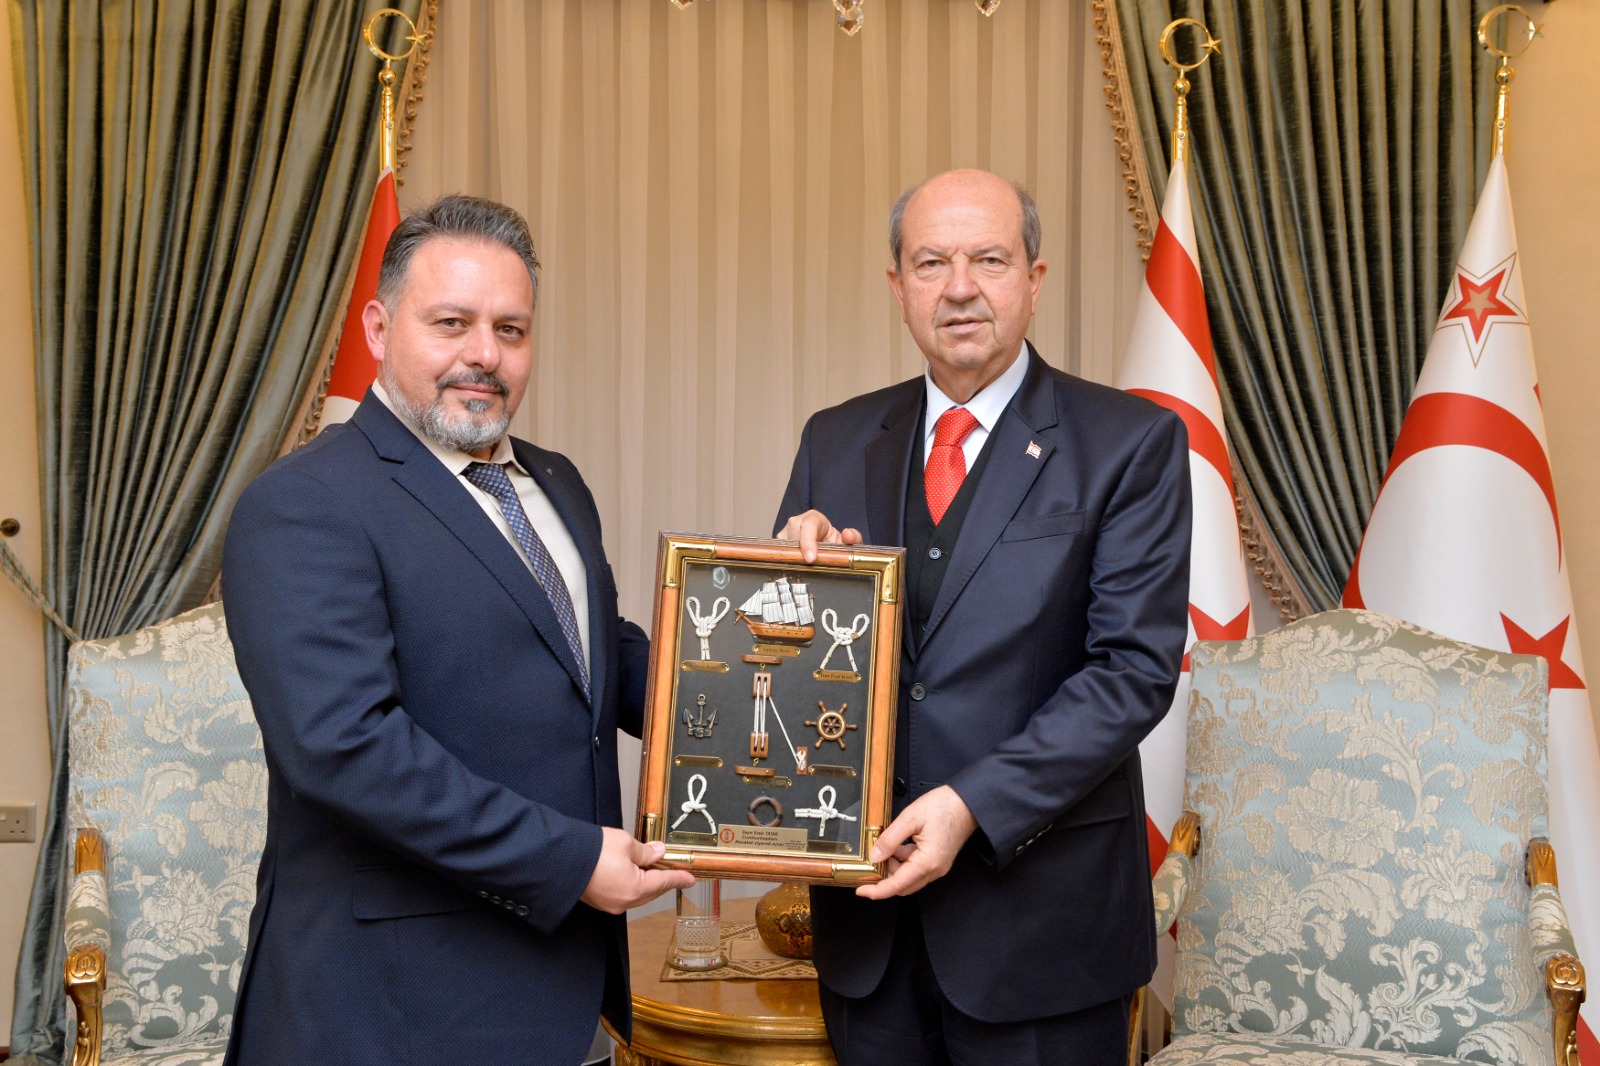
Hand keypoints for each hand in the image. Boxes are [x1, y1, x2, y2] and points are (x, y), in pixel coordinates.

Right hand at [580, 828, 694, 913]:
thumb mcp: (625, 843)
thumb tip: (657, 853)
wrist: (559, 859)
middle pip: (652, 891)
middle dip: (663, 879)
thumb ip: (646, 851)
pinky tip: (633, 873)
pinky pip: (625, 895)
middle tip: (673, 868)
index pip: (664, 882)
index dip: (679, 878)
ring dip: (648, 882)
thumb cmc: (591, 851)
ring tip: (652, 866)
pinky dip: (633, 885)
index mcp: (635, 889)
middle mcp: (624, 902)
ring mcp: (611, 904)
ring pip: (638, 895)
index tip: (690, 878)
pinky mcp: (600, 901)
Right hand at [776, 509, 862, 562]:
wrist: (826, 546)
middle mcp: (795, 523)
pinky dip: (787, 563)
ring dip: (793, 560)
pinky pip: (779, 555)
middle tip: (808, 568)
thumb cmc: (834, 542)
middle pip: (793, 539)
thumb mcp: (847, 542)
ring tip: (804, 569)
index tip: (811, 559)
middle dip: (800, 554)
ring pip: (783, 548)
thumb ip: (854, 538)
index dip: (808, 542)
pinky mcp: (778, 547)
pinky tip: (796, 570)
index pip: (807, 526)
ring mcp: (784, 534)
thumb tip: (848, 534)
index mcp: (813, 518)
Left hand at [856, 785, 976, 899]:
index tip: (861, 890)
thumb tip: (875, 856)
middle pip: (903, 885)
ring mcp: (938, 866)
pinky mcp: (937, 860)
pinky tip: (895, 847)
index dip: (877, 890)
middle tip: (868, 866)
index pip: (898, 885)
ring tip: (883, 848)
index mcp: (928, 862)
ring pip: (909, 877)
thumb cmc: (944, 806)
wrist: (967, 801)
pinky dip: (903, 861)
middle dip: (884, 878)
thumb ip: (890, 839)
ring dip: (893, 868)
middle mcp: (935, 869)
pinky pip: (916, 868)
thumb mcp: (910, 818)